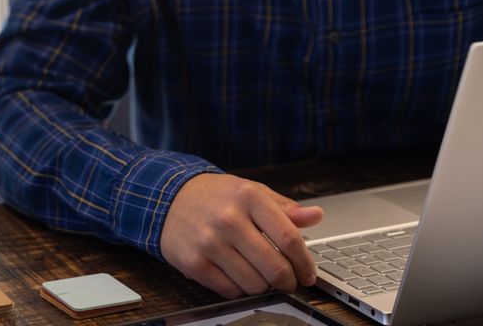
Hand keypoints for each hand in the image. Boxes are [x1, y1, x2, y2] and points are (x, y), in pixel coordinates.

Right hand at [159, 173, 323, 297]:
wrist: (167, 199)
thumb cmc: (214, 197)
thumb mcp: (250, 191)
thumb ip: (285, 207)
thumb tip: (315, 216)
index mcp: (247, 196)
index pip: (289, 238)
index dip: (305, 262)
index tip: (308, 273)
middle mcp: (228, 219)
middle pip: (275, 267)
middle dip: (288, 281)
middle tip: (288, 281)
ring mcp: (210, 242)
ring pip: (255, 284)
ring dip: (263, 285)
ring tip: (258, 273)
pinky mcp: (195, 263)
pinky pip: (231, 291)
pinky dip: (240, 289)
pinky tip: (237, 274)